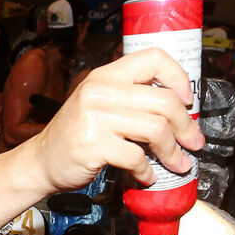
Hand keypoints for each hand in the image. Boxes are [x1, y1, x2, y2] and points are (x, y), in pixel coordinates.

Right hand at [32, 49, 203, 190]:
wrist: (40, 162)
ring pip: (156, 129)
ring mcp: (96, 118)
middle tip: (194, 142)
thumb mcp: (98, 104)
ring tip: (178, 163)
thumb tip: (177, 109)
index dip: (179, 77)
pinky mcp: (93, 145)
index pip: (153, 58)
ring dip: (172, 151)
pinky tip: (147, 176)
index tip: (187, 100)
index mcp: (105, 76)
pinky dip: (147, 171)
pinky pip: (136, 157)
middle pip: (163, 100)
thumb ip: (129, 98)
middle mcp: (100, 91)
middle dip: (186, 125)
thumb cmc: (75, 135)